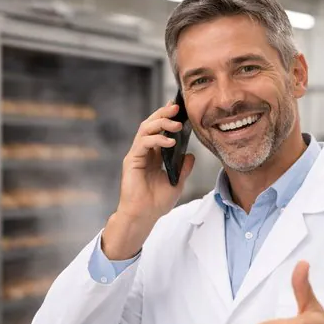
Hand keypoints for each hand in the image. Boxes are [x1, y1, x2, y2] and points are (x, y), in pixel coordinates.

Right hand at [102, 101, 195, 259]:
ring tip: (176, 124)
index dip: (168, 118)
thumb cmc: (156, 203)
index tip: (180, 108)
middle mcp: (144, 152)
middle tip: (177, 106)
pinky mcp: (132, 160)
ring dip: (161, 123)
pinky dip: (157, 139)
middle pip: (151, 124)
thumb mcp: (177, 183)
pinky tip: (170, 142)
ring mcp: (137, 155)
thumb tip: (191, 155)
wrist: (143, 216)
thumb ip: (183, 168)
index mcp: (154, 155)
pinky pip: (143, 142)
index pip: (160, 130)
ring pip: (145, 129)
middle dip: (164, 113)